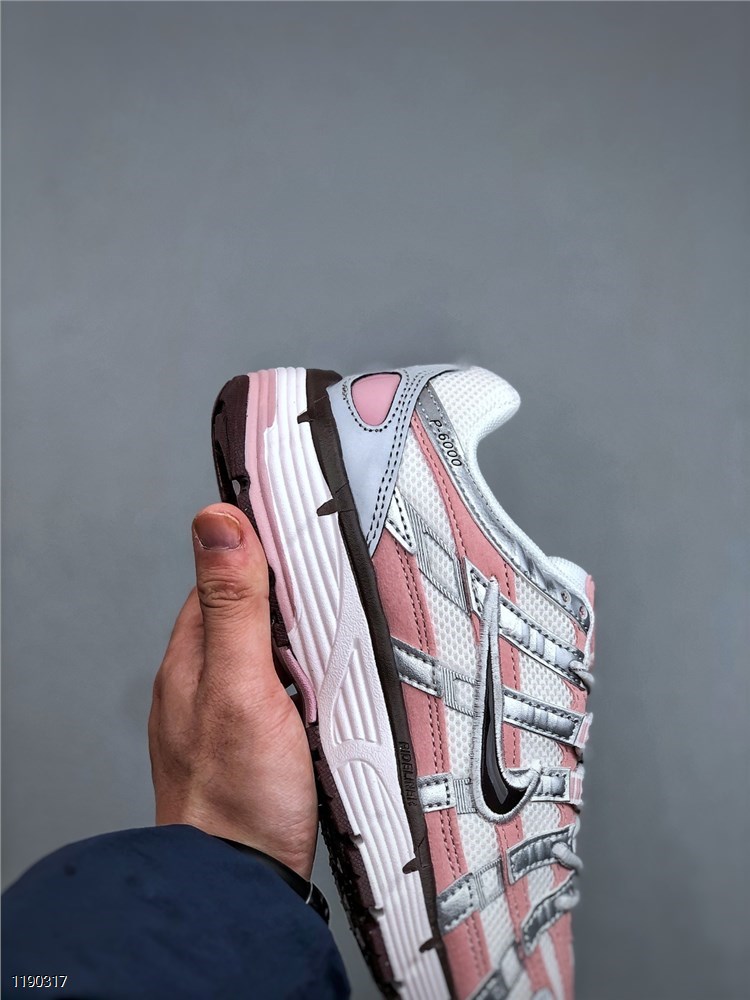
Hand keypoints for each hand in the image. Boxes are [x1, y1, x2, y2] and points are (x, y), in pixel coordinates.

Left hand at [148, 503, 317, 878]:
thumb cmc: (237, 796)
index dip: (265, 548)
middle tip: (340, 583)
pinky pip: (283, 686)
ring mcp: (230, 709)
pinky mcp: (255, 737)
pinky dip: (307, 677)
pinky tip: (330, 686)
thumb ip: (232, 606)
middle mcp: (205, 677)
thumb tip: (216, 523)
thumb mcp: (241, 685)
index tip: (304, 525)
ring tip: (344, 631)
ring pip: (272, 649)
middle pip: (253, 609)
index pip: (227, 572)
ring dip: (305, 639)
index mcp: (193, 654)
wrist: (243, 884)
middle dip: (294, 596)